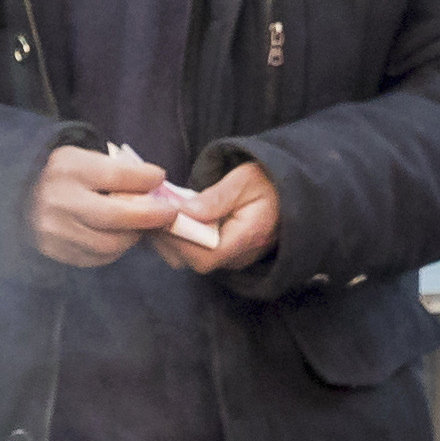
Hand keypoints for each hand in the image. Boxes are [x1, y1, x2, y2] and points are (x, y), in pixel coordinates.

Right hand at [30, 144, 195, 268]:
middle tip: (169, 213)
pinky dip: (114, 249)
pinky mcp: (55, 252)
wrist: (19, 197)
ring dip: (133, 236)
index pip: (116, 176)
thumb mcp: (85, 160)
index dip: (144, 179)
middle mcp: (58, 201)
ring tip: (139, 226)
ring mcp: (55, 231)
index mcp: (67, 169)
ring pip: (110, 244)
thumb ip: (118, 173)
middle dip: (151, 216)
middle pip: (116, 216)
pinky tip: (116, 237)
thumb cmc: (65, 175)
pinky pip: (97, 257)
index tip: (159, 178)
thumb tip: (157, 191)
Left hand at [158, 161, 281, 275]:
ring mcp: (232, 259)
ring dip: (171, 238)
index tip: (160, 217)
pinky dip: (179, 237)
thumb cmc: (268, 182)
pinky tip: (172, 217)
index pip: (206, 255)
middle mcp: (240, 256)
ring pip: (191, 259)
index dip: (179, 240)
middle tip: (151, 211)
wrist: (289, 192)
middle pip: (194, 260)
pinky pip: (196, 253)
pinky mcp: (224, 255)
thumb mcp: (245, 180)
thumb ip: (216, 197)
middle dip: (169, 238)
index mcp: (249, 238)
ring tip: (159, 212)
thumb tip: (185, 212)